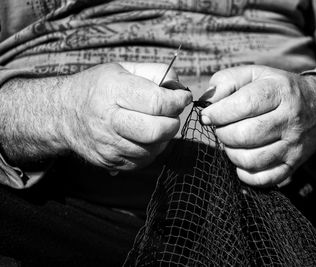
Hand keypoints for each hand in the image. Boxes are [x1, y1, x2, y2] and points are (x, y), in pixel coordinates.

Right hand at [60, 62, 191, 171]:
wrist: (63, 115)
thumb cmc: (98, 88)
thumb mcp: (123, 68)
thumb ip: (155, 72)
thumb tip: (179, 87)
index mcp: (113, 91)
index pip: (157, 102)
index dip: (177, 101)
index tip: (182, 97)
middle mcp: (108, 121)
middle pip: (157, 130)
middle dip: (173, 122)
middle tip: (171, 113)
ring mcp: (108, 145)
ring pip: (153, 148)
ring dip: (163, 137)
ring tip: (155, 123)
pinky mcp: (110, 162)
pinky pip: (143, 161)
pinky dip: (151, 149)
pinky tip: (144, 137)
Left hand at [200, 65, 315, 186]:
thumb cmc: (277, 90)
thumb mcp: (255, 74)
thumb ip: (227, 80)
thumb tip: (206, 101)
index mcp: (280, 91)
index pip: (244, 104)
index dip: (219, 113)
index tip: (207, 116)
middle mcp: (290, 119)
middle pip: (245, 135)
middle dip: (222, 133)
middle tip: (220, 128)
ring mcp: (294, 145)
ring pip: (251, 160)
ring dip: (231, 153)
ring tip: (232, 142)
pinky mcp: (293, 165)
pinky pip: (263, 179)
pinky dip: (245, 174)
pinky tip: (242, 160)